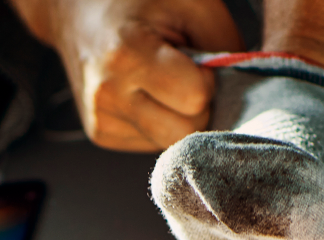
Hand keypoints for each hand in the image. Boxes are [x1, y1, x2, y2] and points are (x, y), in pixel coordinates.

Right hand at [13, 0, 242, 151]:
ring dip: (178, 115)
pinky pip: (153, 143)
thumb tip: (246, 98)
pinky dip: (159, 120)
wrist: (77, 11)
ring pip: (171, 143)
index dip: (207, 80)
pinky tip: (145, 92)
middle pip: (185, 132)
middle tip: (183, 74)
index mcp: (126, 56)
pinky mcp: (101, 134)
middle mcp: (107, 95)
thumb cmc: (139, 0)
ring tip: (161, 80)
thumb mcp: (192, 4)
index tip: (193, 59)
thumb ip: (226, 48)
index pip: (196, 99)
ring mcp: (100, 120)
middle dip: (197, 106)